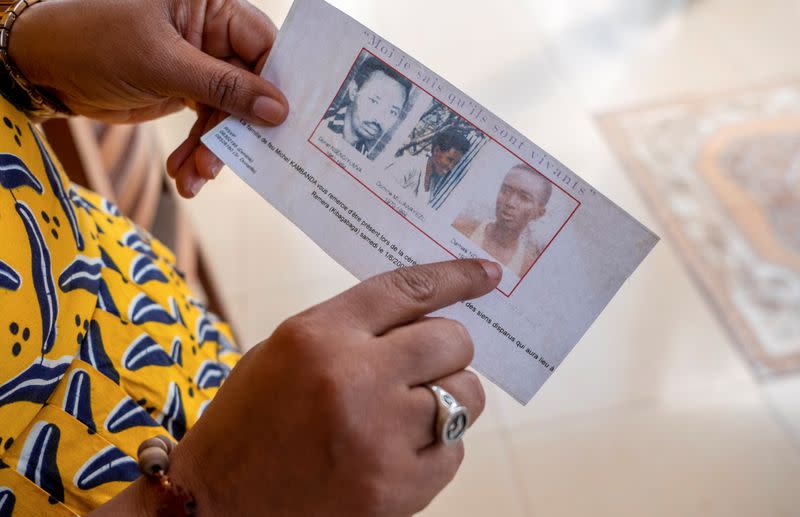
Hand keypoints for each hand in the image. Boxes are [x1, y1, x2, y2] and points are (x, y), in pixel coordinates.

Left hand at [9, 0, 287, 196]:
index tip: (279, 123)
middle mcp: (210, 33)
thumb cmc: (96, 43)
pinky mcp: (186, 91)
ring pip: (228, 112)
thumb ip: (223, 87)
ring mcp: (199, 64)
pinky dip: (198, 151)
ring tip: (194, 176)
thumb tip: (277, 110)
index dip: (273, 84)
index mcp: (210, 6)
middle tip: (220, 162)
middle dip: (234, 129)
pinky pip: (207, 125)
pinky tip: (185, 173)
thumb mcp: (162, 64)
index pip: (262, 44)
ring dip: (214, 149)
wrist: (45, 67)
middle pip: (248, 85)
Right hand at [90, 259, 500, 516]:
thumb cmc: (251, 421)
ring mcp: (378, 437)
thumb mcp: (287, 351)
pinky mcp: (395, 489)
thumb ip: (353, 328)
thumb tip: (427, 318)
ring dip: (447, 398)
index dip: (457, 277)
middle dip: (449, 349)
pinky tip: (401, 449)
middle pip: (451, 341)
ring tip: (409, 411)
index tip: (488, 276)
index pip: (408, 289)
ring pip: (464, 395)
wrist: (218, 502)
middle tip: (428, 364)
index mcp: (319, 336)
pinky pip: (455, 451)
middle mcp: (352, 378)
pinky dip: (438, 446)